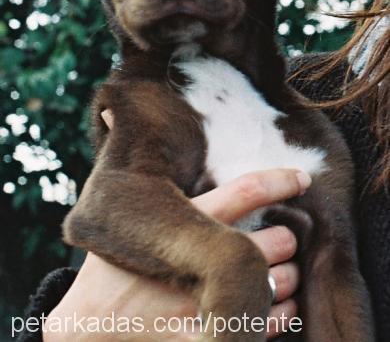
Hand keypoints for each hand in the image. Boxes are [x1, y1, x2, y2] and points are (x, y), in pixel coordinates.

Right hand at [44, 110, 307, 340]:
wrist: (86, 335)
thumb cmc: (109, 270)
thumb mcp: (112, 218)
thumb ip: (121, 169)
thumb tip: (108, 114)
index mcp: (178, 225)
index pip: (246, 191)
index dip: (281, 180)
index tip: (302, 177)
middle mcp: (197, 262)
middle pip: (276, 240)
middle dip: (286, 236)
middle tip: (280, 236)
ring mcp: (207, 305)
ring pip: (282, 282)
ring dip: (288, 273)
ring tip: (276, 270)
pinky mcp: (212, 340)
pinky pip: (271, 324)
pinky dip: (281, 311)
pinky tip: (269, 305)